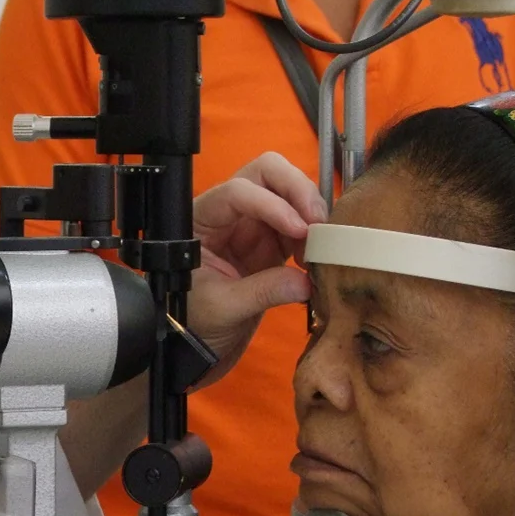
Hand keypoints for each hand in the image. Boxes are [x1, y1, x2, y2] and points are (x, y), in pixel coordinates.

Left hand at [187, 152, 325, 380]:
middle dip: (296, 188)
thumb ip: (262, 292)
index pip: (236, 191)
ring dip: (310, 209)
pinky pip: (301, 220)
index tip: (297, 229)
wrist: (199, 342)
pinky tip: (317, 255)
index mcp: (201, 221)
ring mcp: (252, 223)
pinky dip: (315, 231)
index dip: (271, 204)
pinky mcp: (273, 240)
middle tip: (317, 222)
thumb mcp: (224, 308)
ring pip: (288, 190)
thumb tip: (305, 281)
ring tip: (319, 245)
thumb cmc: (196, 321)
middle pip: (266, 172)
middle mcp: (227, 213)